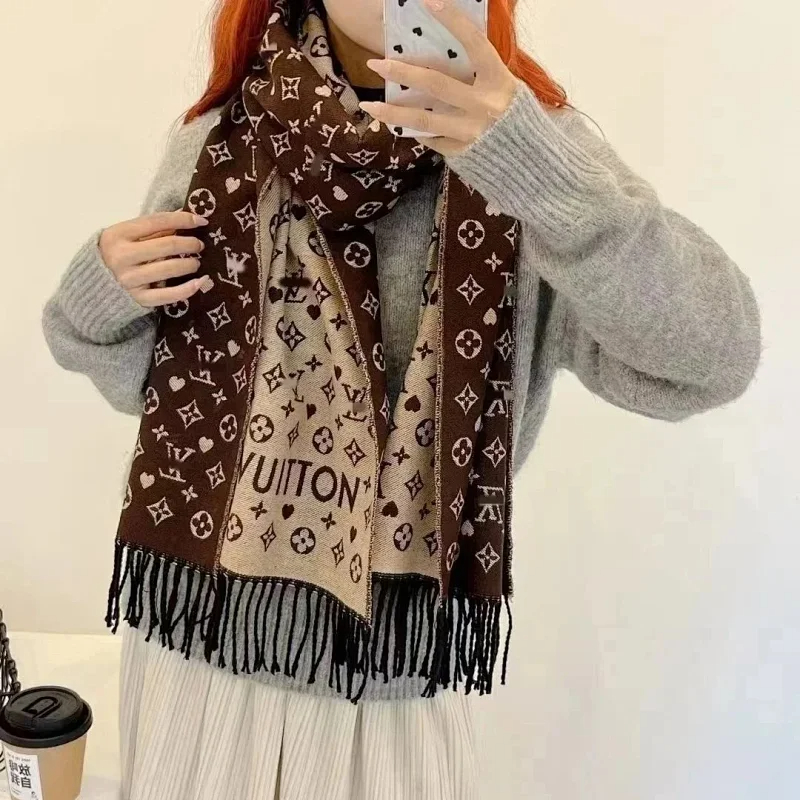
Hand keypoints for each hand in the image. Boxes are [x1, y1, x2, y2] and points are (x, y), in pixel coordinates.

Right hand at [99, 211, 208, 307]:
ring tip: (196, 262)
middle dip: (190, 243)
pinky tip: (200, 282)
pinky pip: (168, 295)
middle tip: (199, 245)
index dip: (182, 219)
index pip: (156, 222)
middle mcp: (122, 257)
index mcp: (118, 234)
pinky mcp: (138, 298)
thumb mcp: (128, 235)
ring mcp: (129, 279)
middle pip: (167, 245)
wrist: (94, 284)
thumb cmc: (118, 253)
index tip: (201, 221)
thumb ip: (153, 227)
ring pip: (170, 269)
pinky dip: (187, 289)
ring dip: (190, 264)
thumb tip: (185, 215)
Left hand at [360, 0, 517, 156]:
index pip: (473, 44)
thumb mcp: (506, 89)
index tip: (429, 1)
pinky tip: (401, 125)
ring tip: (369, 105)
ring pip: (423, 119)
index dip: (452, 20)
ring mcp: (470, 132)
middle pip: (435, 84)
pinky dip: (416, 131)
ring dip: (392, 112)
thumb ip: (479, 75)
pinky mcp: (461, 153)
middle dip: (402, 72)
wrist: (531, 164)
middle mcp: (484, 106)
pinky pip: (432, 138)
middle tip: (377, 64)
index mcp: (499, 82)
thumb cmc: (517, 120)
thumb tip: (445, 55)